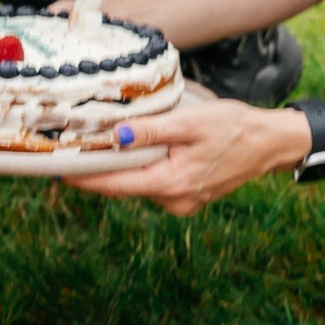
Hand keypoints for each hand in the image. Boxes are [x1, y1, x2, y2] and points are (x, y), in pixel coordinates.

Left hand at [67, 98, 303, 215]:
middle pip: (124, 186)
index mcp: (171, 184)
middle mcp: (174, 201)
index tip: (54, 170)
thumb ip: (151, 130)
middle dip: (98, 169)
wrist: (270, 143)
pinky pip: (156, 182)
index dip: (82, 179)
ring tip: (100, 143)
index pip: (114, 186)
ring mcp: (182, 202)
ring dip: (123, 166)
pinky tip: (137, 149)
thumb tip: (115, 136)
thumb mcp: (190, 122)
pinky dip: (143, 168)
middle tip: (70, 148)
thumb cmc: (233, 127)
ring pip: (140, 183)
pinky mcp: (189, 196)